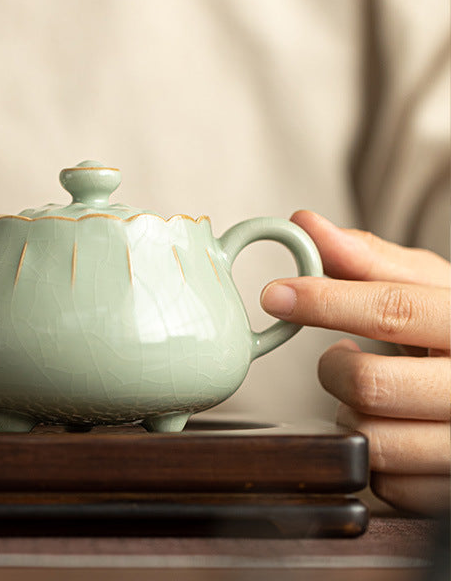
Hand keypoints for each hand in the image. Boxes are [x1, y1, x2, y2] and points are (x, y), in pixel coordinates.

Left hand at [260, 210, 449, 513]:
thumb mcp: (434, 290)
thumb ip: (371, 261)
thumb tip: (306, 225)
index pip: (394, 311)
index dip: (325, 301)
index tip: (276, 295)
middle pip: (371, 384)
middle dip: (333, 369)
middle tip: (340, 356)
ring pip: (371, 440)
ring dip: (350, 415)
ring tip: (371, 394)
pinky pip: (387, 485)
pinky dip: (371, 457)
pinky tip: (390, 429)